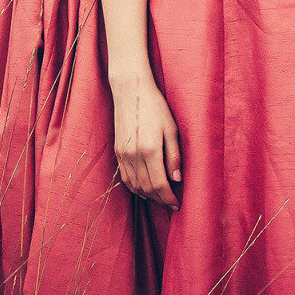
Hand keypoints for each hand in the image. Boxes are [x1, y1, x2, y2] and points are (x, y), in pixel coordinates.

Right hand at [111, 72, 181, 208]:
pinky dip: (134, 187)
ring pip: (134, 186)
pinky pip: (125, 177)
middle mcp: (134, 156)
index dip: (168, 198)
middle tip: (170, 203)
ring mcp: (123, 154)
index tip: (177, 204)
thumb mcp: (171, 128)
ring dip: (147, 196)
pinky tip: (143, 190)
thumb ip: (174, 155)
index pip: (159, 185)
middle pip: (146, 189)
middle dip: (159, 199)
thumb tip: (176, 179)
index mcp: (150, 150)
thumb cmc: (155, 106)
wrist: (131, 90)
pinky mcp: (117, 151)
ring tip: (160, 198)